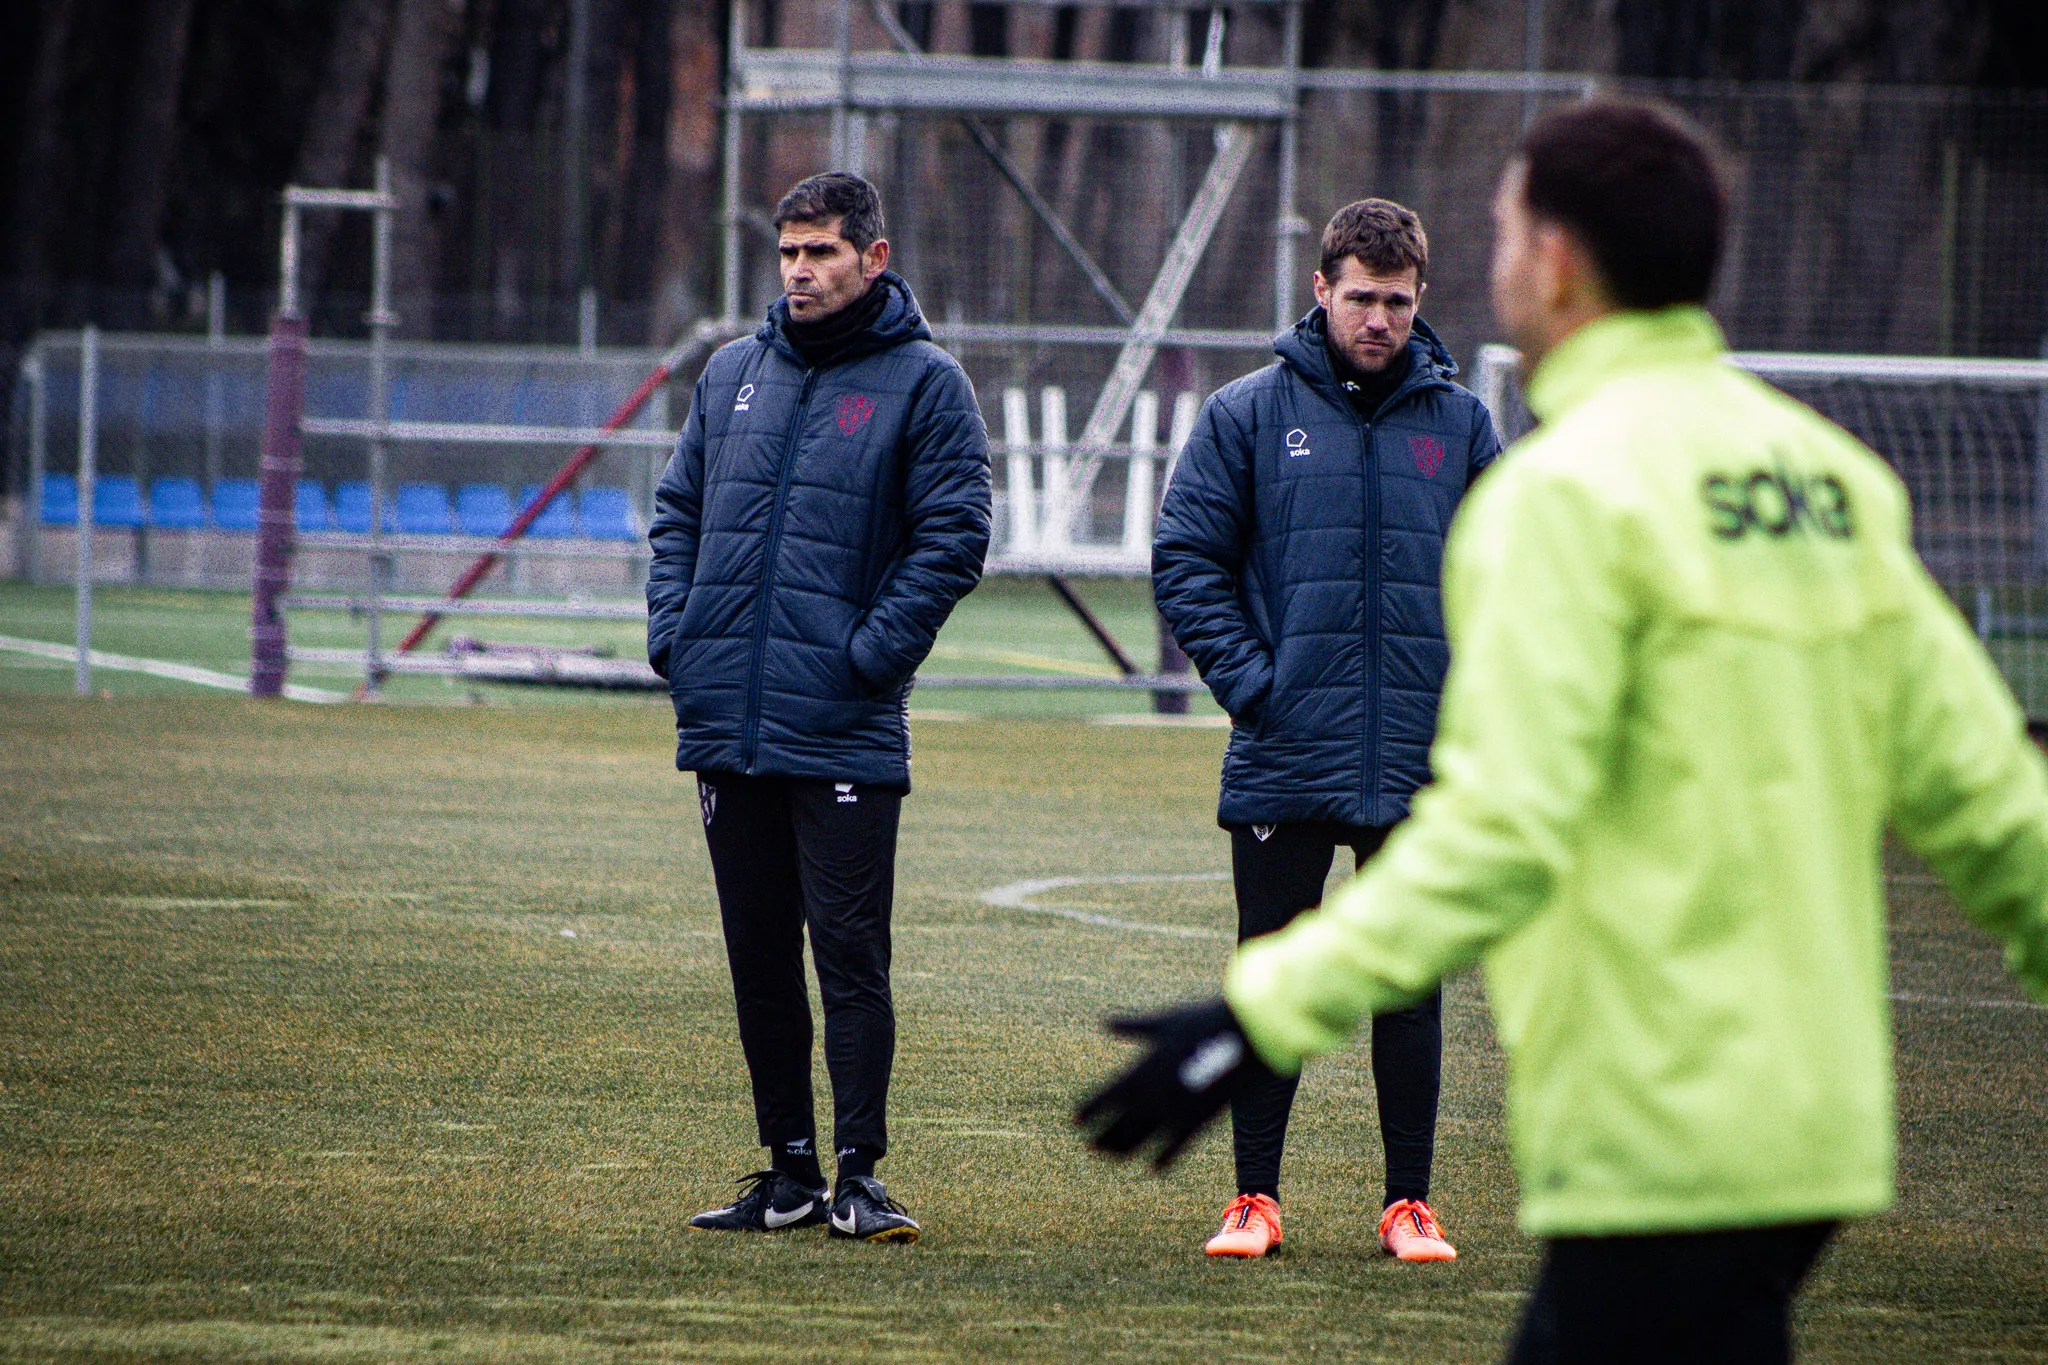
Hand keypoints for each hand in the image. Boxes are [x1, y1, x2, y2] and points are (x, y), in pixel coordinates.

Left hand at [1074, 997, 1275, 1169]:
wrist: (1246, 1033)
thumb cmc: (1203, 1020)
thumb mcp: (1164, 1021)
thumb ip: (1134, 1027)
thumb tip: (1105, 1022)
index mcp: (1144, 1067)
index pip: (1108, 1096)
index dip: (1090, 1109)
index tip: (1075, 1120)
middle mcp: (1155, 1094)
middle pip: (1121, 1122)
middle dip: (1104, 1135)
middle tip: (1090, 1145)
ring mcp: (1177, 1110)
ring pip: (1143, 1138)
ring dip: (1124, 1148)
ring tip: (1110, 1156)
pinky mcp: (1200, 1120)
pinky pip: (1177, 1147)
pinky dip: (1164, 1158)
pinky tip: (1155, 1167)